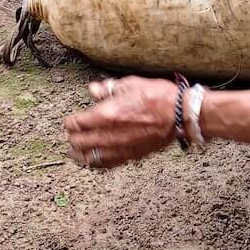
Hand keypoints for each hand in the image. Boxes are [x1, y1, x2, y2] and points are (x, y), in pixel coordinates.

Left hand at [64, 76, 178, 168]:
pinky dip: (96, 164)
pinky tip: (92, 163)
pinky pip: (108, 164)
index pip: (78, 123)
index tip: (69, 122)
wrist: (180, 115)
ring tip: (74, 154)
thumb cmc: (158, 97)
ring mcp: (120, 148)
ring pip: (91, 158)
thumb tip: (94, 89)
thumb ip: (108, 89)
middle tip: (68, 137)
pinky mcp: (131, 156)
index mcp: (107, 114)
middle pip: (80, 142)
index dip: (70, 123)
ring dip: (80, 155)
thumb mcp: (130, 84)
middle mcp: (110, 134)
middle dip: (72, 140)